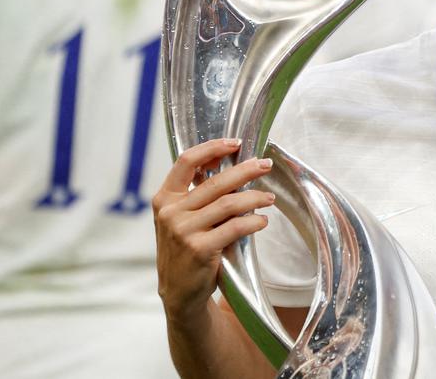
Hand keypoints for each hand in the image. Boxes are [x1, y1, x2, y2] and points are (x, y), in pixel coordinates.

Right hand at [152, 139, 275, 320]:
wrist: (179, 292)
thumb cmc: (185, 250)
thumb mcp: (180, 220)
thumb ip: (197, 197)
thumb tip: (233, 169)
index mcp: (164, 199)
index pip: (186, 162)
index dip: (212, 148)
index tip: (235, 143)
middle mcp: (171, 213)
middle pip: (215, 181)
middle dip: (245, 170)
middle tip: (265, 165)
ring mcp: (183, 231)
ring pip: (229, 203)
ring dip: (255, 197)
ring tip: (270, 197)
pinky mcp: (199, 249)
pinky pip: (235, 227)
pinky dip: (254, 221)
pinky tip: (262, 221)